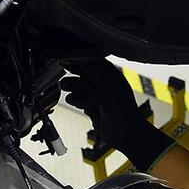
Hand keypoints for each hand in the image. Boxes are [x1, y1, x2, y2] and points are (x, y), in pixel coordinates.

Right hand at [59, 58, 173, 171]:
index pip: (86, 58)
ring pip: (76, 85)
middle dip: (72, 76)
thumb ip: (90, 67)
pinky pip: (77, 98)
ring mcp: (96, 93)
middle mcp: (102, 80)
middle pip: (78, 71)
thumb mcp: (106, 83)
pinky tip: (83, 105)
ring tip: (74, 94)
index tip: (63, 61)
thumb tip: (73, 55)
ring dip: (73, 89)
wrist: (124, 133)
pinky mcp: (91, 105)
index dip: (75, 59)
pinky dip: (77, 100)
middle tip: (66, 81)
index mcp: (108, 71)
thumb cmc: (122, 108)